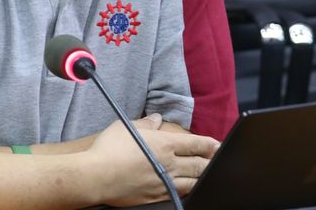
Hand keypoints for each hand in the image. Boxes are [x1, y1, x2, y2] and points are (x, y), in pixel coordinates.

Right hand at [85, 114, 218, 206]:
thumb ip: (146, 124)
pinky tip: (189, 188)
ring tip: (209, 174)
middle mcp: (168, 163)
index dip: (209, 144)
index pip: (195, 144)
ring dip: (203, 177)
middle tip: (218, 159)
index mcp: (164, 144)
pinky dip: (188, 190)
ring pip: (192, 181)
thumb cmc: (109, 149)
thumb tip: (156, 119)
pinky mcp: (155, 196)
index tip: (217, 144)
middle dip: (211, 161)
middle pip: (199, 164)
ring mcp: (163, 182)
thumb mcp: (127, 127)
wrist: (96, 176)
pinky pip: (178, 193)